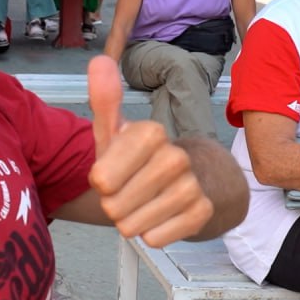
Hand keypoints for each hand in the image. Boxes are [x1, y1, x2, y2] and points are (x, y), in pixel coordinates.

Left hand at [87, 55, 212, 245]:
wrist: (193, 183)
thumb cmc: (141, 160)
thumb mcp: (117, 133)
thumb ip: (104, 102)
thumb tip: (98, 60)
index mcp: (150, 133)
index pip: (101, 178)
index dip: (100, 181)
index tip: (112, 171)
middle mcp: (174, 157)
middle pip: (113, 205)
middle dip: (113, 205)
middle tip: (128, 191)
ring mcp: (191, 185)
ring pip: (131, 225)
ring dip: (129, 221)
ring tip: (142, 205)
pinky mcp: (202, 213)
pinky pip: (153, 238)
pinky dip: (149, 234)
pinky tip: (160, 218)